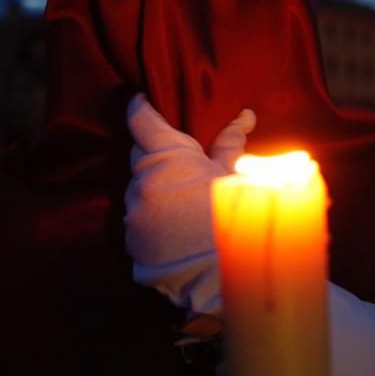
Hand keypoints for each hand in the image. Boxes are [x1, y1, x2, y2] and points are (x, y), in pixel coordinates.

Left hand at [124, 94, 254, 315]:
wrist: (224, 274)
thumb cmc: (236, 216)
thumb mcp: (234, 176)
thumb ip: (230, 143)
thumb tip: (243, 116)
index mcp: (167, 157)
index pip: (141, 121)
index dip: (140, 109)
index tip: (139, 101)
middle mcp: (142, 182)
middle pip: (140, 158)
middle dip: (155, 160)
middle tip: (183, 171)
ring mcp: (133, 213)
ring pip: (138, 191)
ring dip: (153, 193)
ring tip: (183, 207)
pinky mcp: (131, 240)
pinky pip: (137, 220)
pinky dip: (151, 220)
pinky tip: (174, 230)